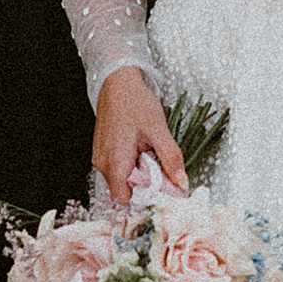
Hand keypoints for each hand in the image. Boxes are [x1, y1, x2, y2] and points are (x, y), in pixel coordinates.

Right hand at [92, 65, 188, 204]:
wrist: (117, 82)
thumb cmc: (135, 102)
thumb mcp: (159, 130)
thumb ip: (171, 159)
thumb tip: (182, 183)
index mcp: (115, 162)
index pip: (126, 199)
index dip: (146, 195)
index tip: (163, 185)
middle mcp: (102, 164)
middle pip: (126, 189)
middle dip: (145, 181)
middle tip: (157, 161)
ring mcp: (100, 157)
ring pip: (122, 178)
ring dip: (139, 170)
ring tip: (147, 148)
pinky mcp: (102, 151)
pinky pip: (118, 167)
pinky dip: (131, 162)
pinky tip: (139, 145)